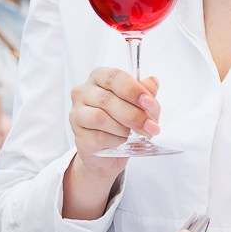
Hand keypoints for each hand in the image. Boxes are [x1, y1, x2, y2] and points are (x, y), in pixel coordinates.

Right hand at [64, 69, 159, 215]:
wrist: (110, 155)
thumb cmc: (126, 124)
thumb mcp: (141, 108)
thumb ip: (146, 95)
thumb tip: (154, 82)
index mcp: (100, 77)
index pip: (114, 76)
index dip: (133, 89)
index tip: (151, 103)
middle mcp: (83, 92)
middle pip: (109, 98)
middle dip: (134, 113)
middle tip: (153, 127)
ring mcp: (76, 114)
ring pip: (102, 117)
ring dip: (125, 128)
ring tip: (138, 136)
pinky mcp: (77, 137)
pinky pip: (98, 138)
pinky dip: (115, 142)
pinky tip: (123, 144)